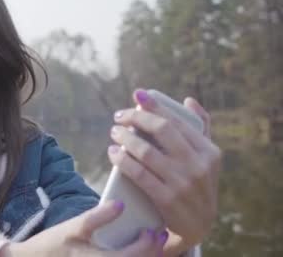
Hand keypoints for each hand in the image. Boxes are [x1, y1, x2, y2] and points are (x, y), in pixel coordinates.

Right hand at [0, 200, 165, 256]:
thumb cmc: (52, 245)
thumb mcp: (73, 227)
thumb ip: (96, 217)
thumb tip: (119, 204)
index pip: (130, 256)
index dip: (146, 245)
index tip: (152, 231)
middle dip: (150, 252)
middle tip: (157, 237)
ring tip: (152, 246)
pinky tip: (136, 254)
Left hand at [108, 89, 220, 254]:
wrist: (198, 227)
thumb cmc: (198, 185)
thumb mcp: (208, 159)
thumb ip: (201, 129)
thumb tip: (188, 100)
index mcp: (209, 151)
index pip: (177, 120)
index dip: (156, 105)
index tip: (138, 95)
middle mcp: (199, 165)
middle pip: (161, 130)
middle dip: (136, 118)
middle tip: (119, 116)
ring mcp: (183, 182)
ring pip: (146, 151)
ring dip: (125, 138)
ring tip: (114, 133)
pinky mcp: (167, 199)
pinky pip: (139, 174)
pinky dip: (123, 160)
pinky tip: (113, 153)